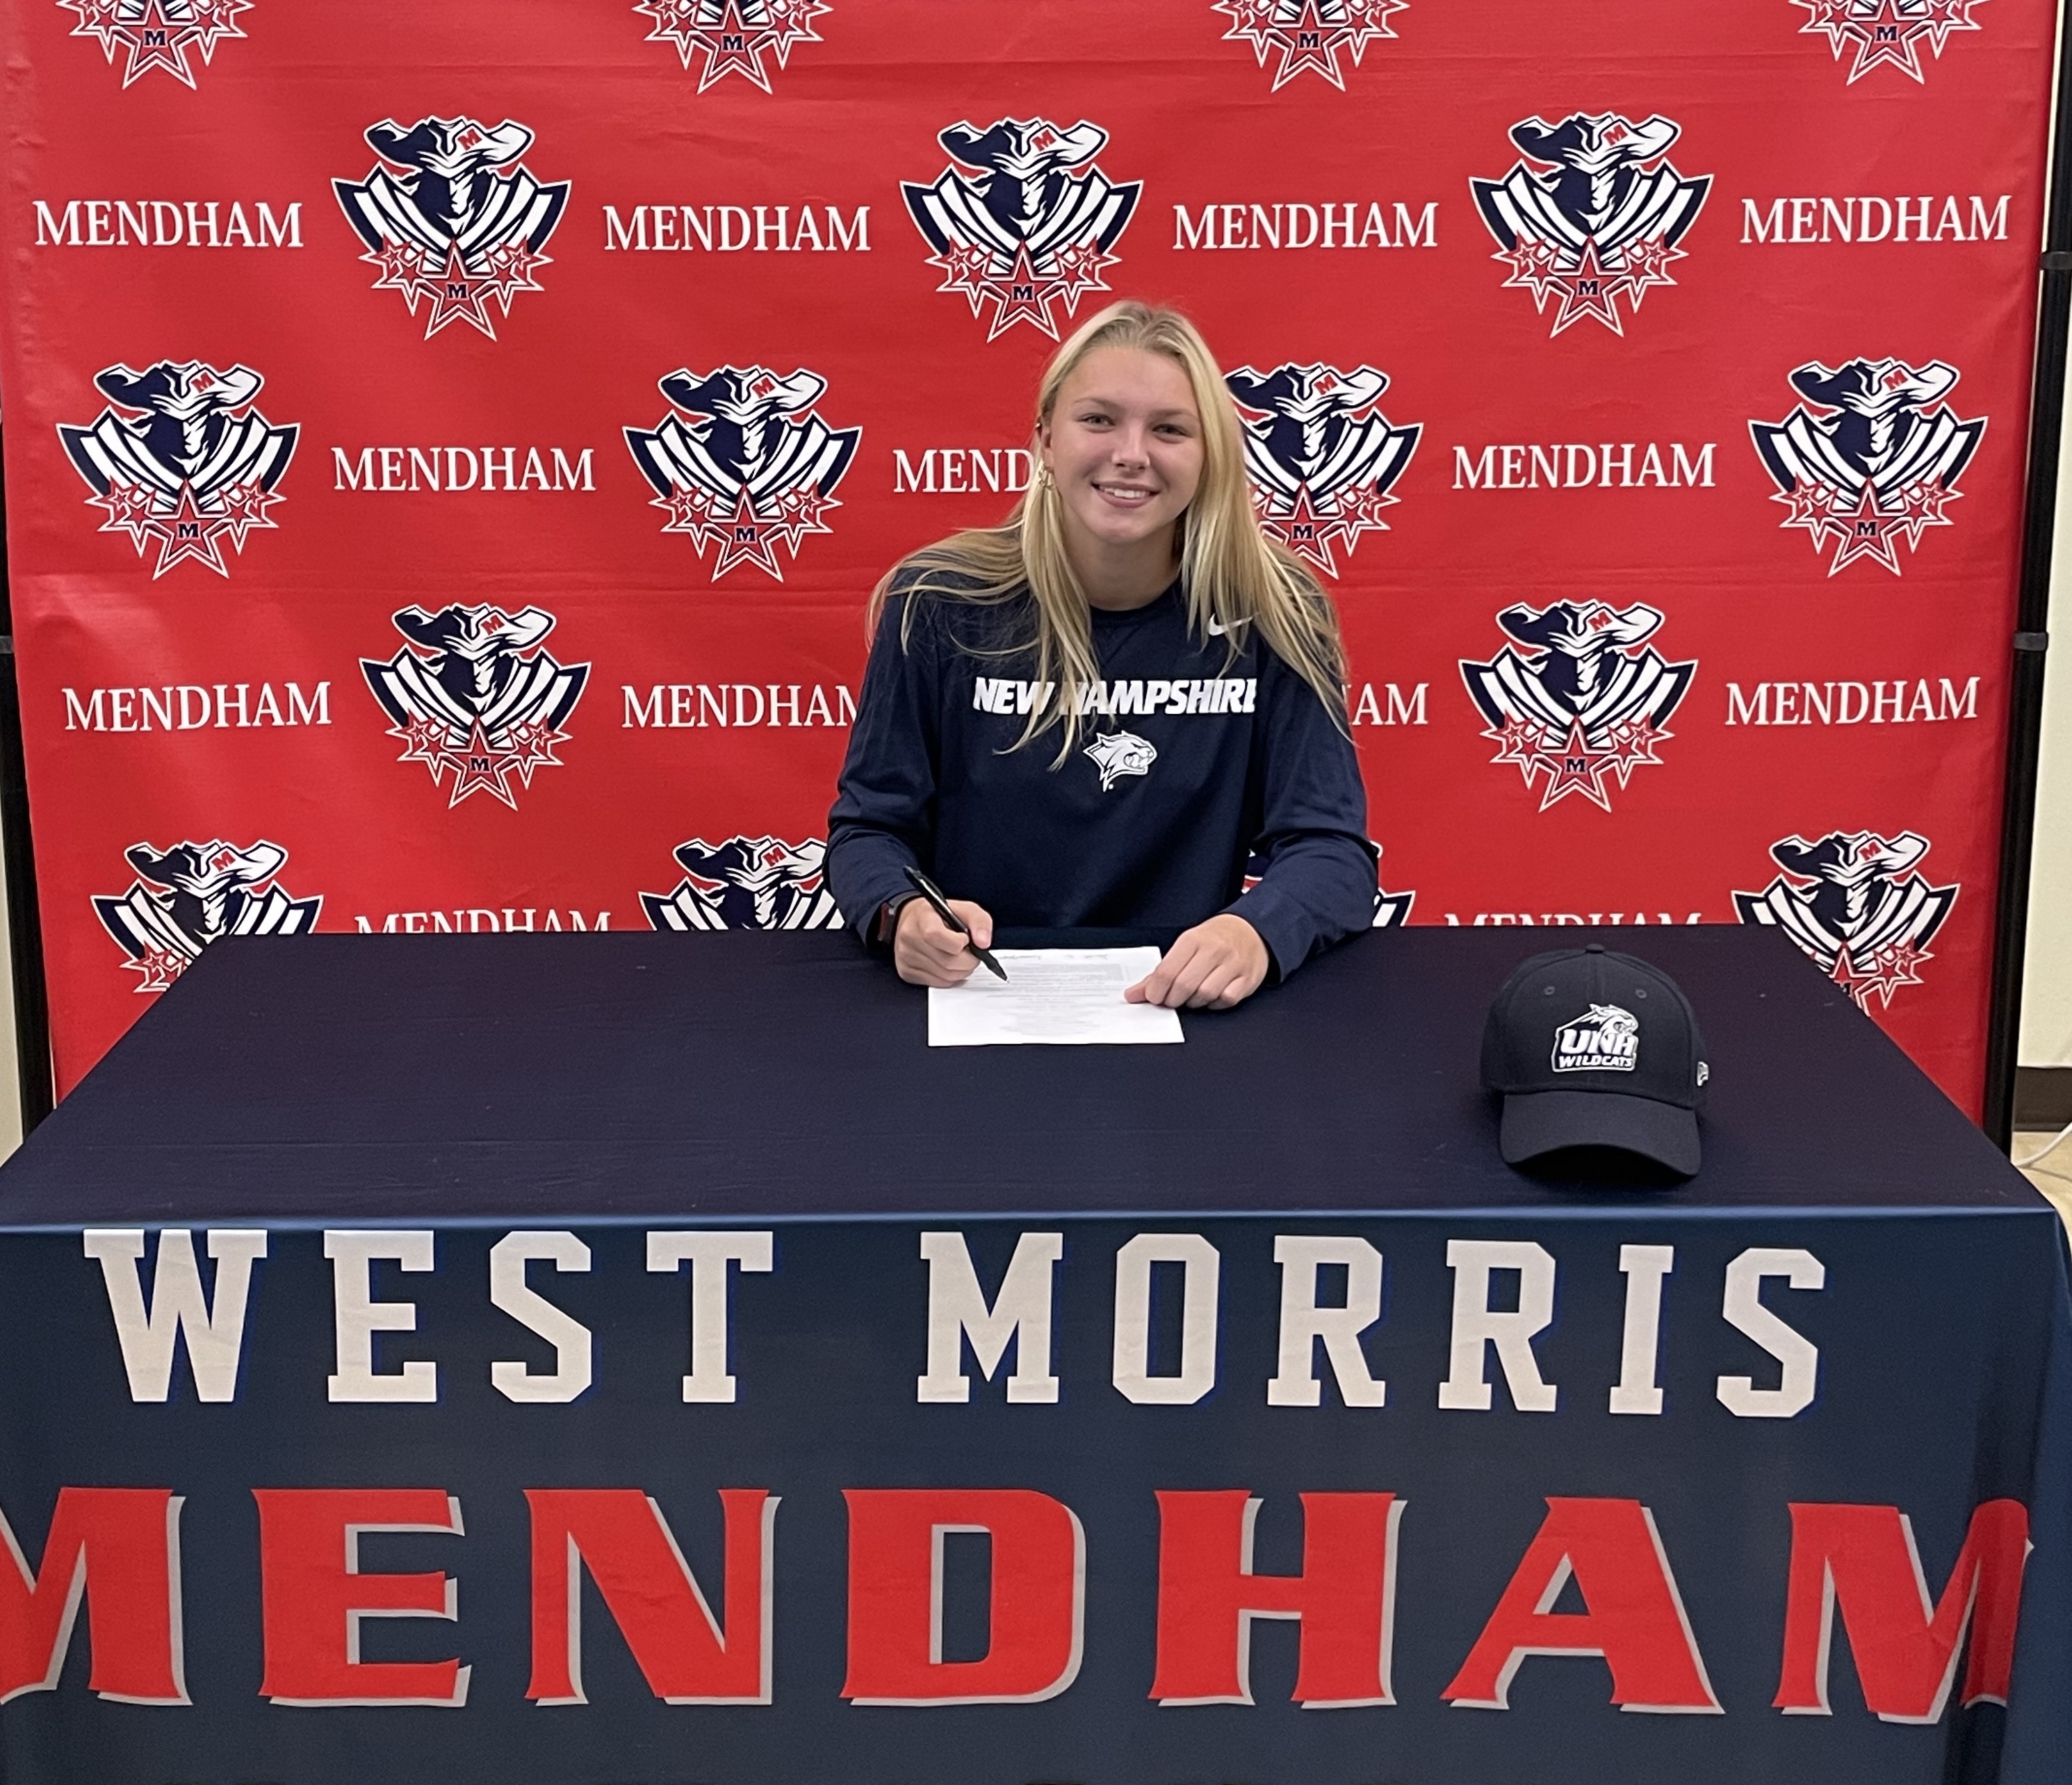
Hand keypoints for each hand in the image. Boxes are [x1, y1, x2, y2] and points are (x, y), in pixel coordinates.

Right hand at [894, 894, 995, 986]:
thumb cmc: (938, 916)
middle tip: (971, 953)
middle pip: (948, 961)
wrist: (911, 921)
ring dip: (962, 970)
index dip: (959, 942)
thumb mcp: (962, 908)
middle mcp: (910, 938)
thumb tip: (984, 943)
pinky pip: (939, 983)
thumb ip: (979, 921)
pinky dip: (951, 977)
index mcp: (922, 918)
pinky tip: (950, 965)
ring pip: (946, 976)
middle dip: (968, 960)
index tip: (965, 938)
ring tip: (962, 958)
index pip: (937, 935)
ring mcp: (907, 958)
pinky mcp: (907, 972)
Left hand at [1125, 914, 1268, 1009]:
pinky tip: (1211, 997)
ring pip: (1205, 995)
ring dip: (1193, 1003)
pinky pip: (1226, 1000)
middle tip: (1171, 999)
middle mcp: (1214, 950)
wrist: (1250, 931)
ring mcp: (1233, 965)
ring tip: (1190, 996)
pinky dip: (1215, 1004)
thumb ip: (1160, 971)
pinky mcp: (1247, 979)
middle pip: (1184, 986)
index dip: (1155, 991)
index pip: (1166, 972)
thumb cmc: (1214, 939)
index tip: (1153, 996)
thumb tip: (1135, 994)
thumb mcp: (1185, 946)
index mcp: (1193, 940)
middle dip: (1172, 1000)